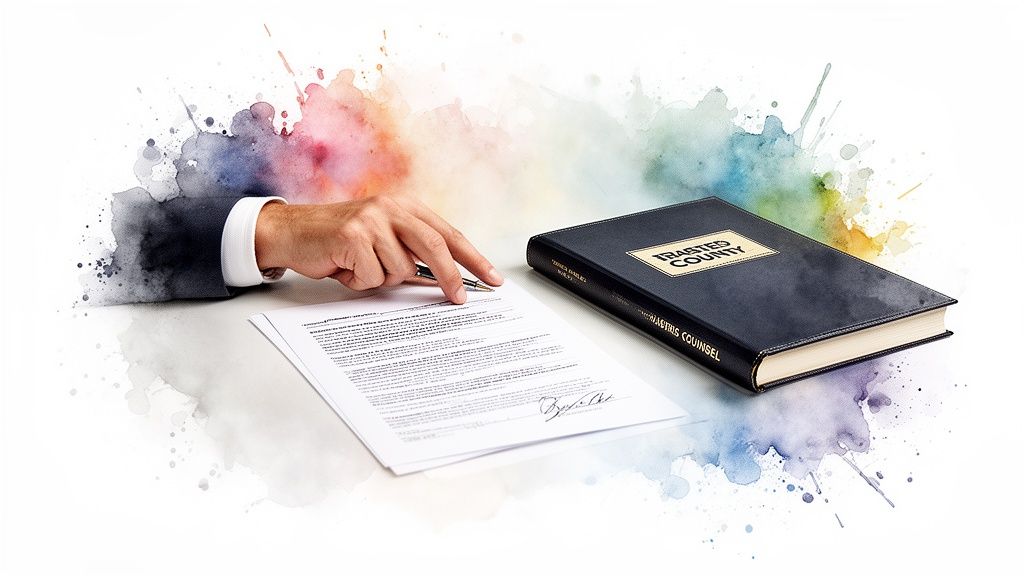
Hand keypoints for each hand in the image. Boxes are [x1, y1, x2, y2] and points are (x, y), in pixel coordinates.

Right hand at [254, 195, 503, 303]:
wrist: (293, 232)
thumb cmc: (339, 241)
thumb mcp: (381, 241)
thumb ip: (411, 254)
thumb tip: (447, 281)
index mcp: (404, 207)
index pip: (448, 234)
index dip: (473, 258)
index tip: (492, 279)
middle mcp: (391, 208)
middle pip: (435, 247)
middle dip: (450, 277)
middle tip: (458, 300)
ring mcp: (372, 220)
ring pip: (399, 269)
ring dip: (380, 279)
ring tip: (359, 268)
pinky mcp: (353, 235)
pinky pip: (372, 276)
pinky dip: (358, 281)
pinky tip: (343, 267)